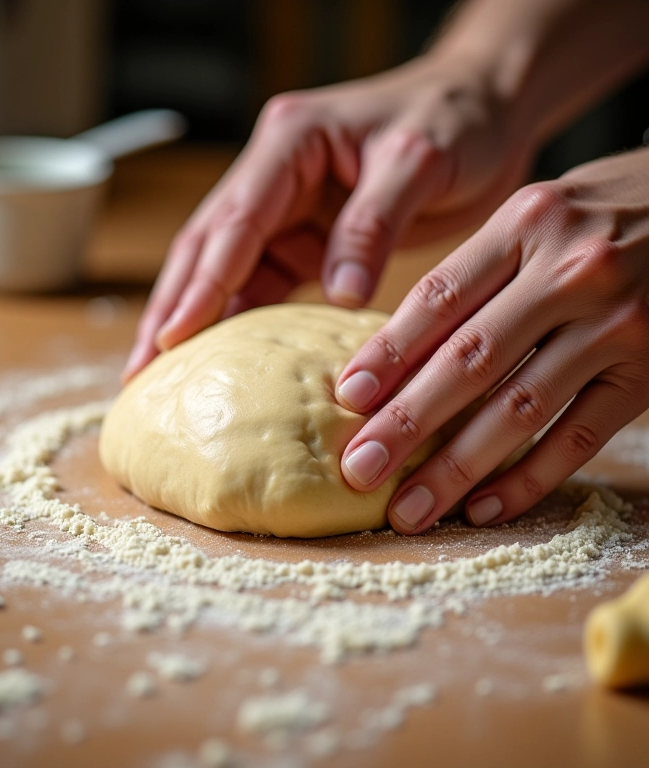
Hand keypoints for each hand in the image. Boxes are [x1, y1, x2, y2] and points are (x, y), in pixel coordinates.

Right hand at [122, 50, 533, 380]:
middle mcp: (276, 176)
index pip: (235, 220)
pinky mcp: (308, 240)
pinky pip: (265, 285)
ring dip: (196, 322)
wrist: (484, 113)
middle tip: (141, 370)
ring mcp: (288, 210)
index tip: (173, 335)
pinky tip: (222, 359)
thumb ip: (372, 224)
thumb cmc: (454, 120)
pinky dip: (242, 322)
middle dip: (172, 309)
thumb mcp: (416, 161)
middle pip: (208, 248)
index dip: (202, 281)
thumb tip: (339, 293)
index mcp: (290, 143)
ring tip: (163, 376)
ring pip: (228, 272)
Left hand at [335, 147, 648, 532]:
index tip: (347, 398)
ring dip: (456, 467)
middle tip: (359, 469)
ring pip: (520, 409)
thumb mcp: (537, 218)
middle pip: (471, 360)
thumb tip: (396, 355)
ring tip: (408, 507)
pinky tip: (482, 507)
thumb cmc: (601, 217)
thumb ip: (477, 276)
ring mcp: (617, 324)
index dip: (389, 352)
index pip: (440, 297)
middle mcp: (571, 271)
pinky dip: (528, 478)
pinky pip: (580, 437)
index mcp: (527, 223)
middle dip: (406, 422)